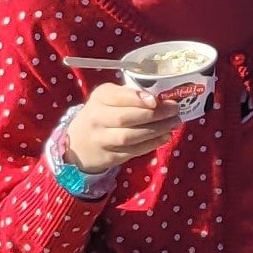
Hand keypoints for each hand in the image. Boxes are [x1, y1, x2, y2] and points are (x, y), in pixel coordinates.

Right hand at [66, 82, 187, 173]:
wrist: (78, 144)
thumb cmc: (102, 115)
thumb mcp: (109, 99)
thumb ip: (130, 96)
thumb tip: (162, 97)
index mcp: (99, 98)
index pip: (116, 97)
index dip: (136, 98)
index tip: (156, 99)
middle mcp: (96, 118)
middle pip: (125, 118)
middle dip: (153, 114)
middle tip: (174, 110)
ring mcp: (101, 139)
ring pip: (129, 136)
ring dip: (156, 130)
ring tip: (174, 123)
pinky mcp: (109, 156)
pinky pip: (132, 151)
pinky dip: (151, 144)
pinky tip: (165, 137)